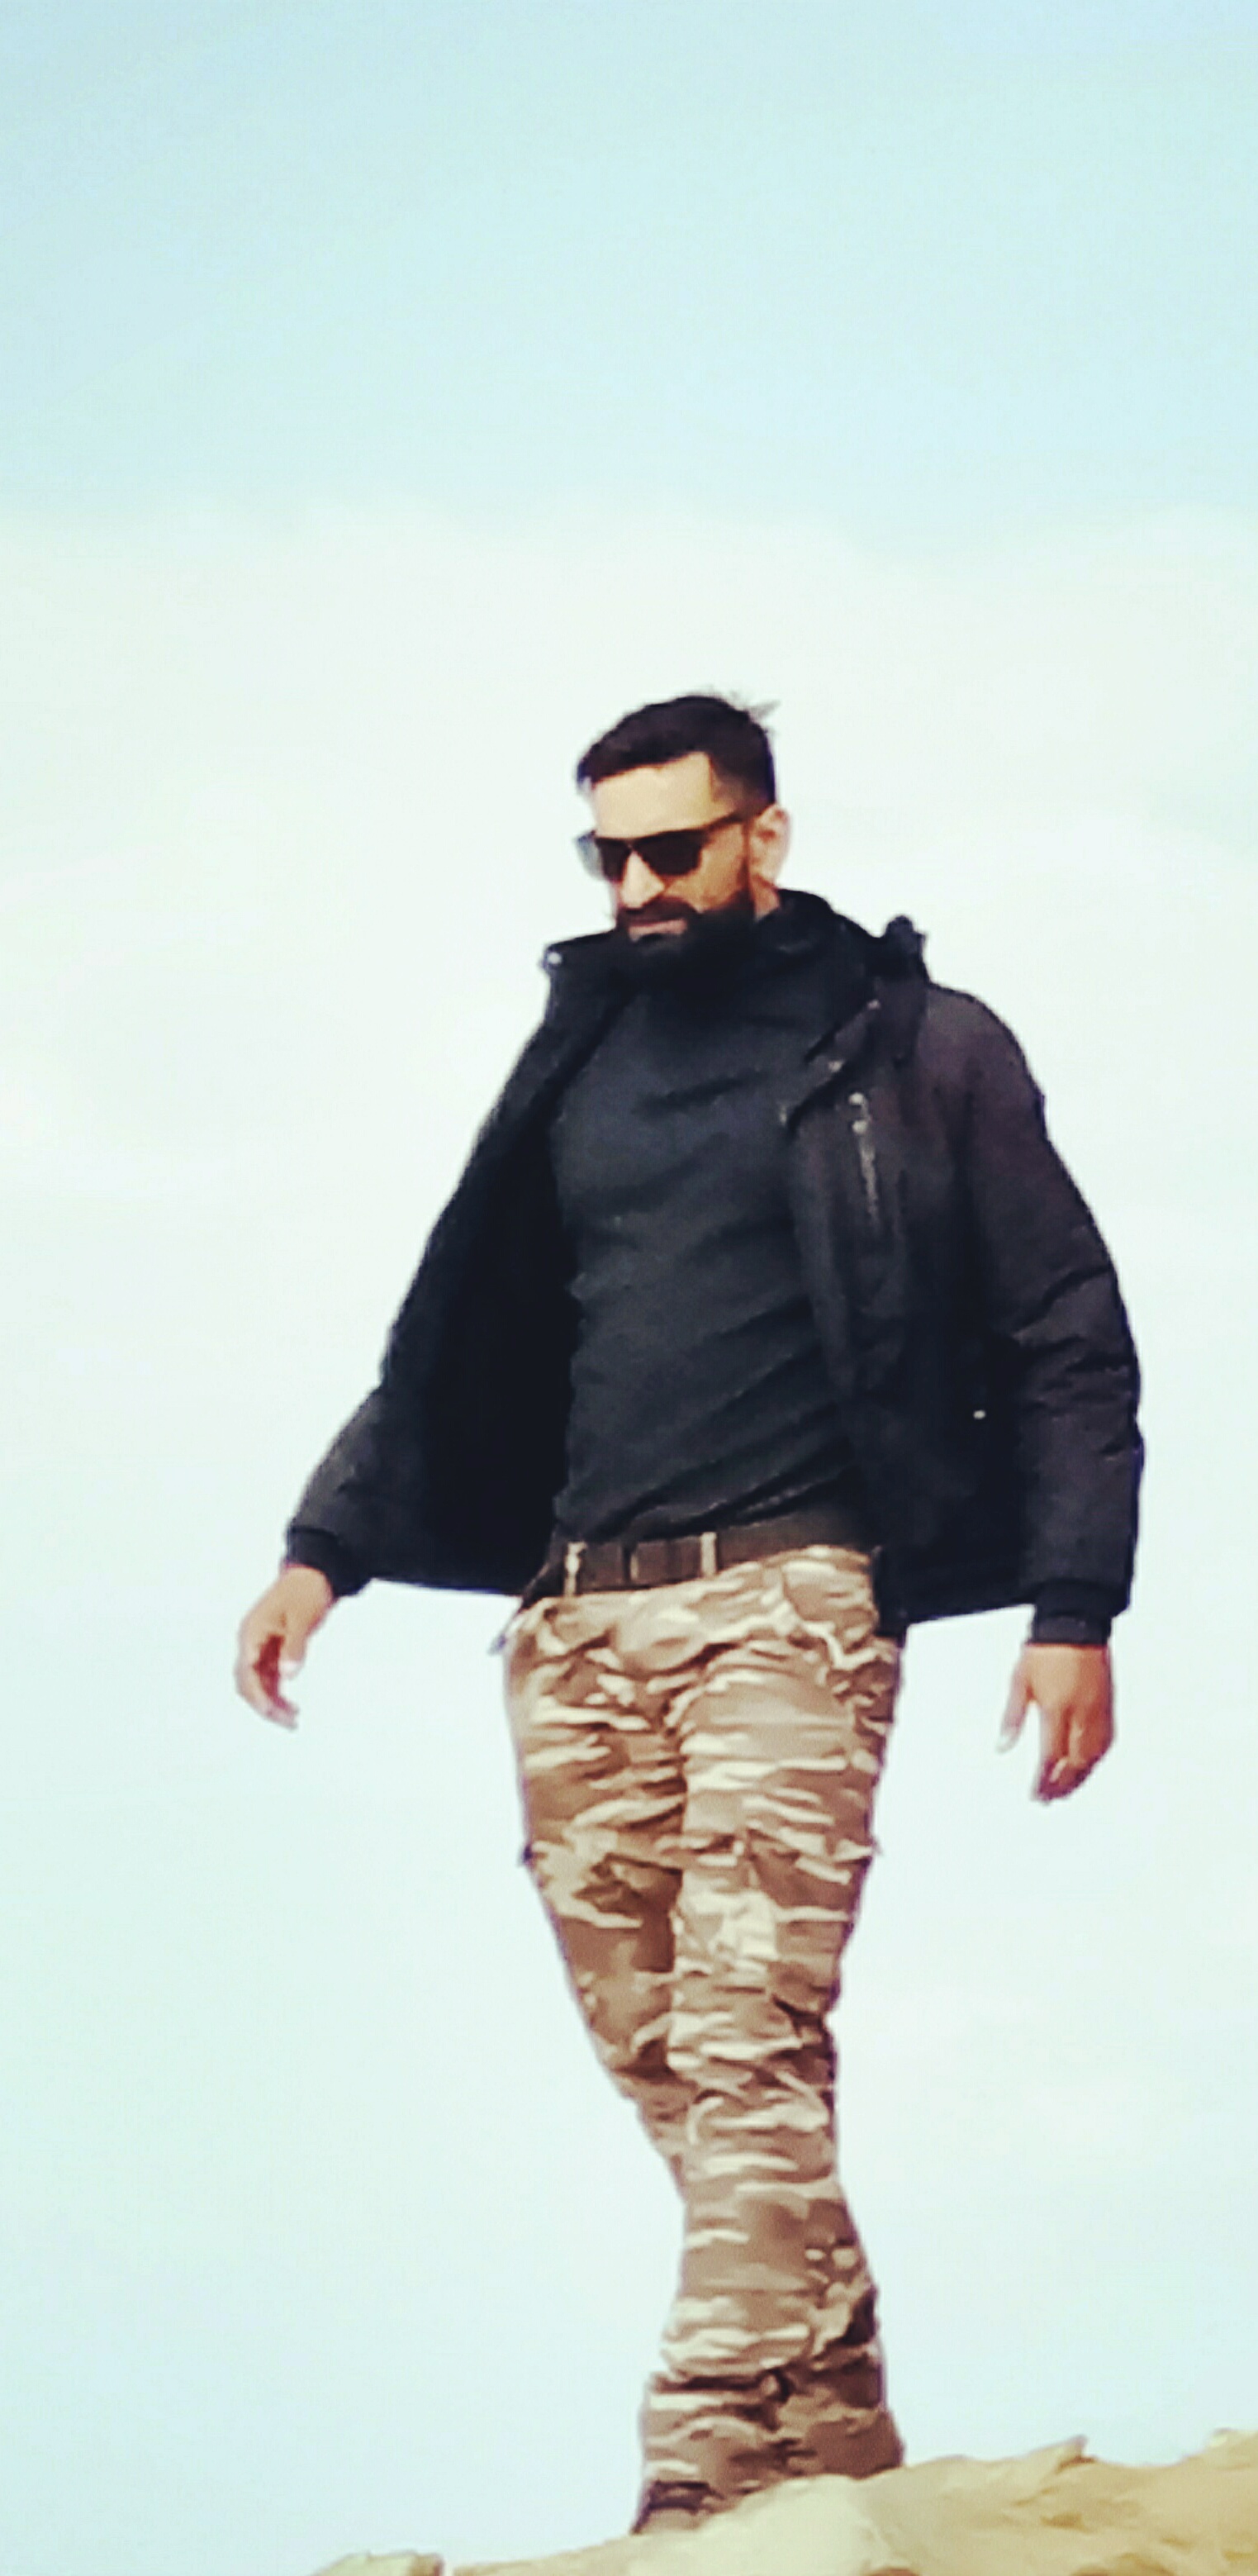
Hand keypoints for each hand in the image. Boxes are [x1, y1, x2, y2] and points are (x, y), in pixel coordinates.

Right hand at [234, 1563, 334, 1727]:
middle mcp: (251, 1642)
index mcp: (252, 1633)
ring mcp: (260, 1646)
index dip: (257, 1695)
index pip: (246, 1672)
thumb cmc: (306, 1590)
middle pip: (248, 1682)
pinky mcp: (272, 1648)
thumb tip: (288, 1675)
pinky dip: (277, 1692)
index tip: (272, 1712)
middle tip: (289, 1721)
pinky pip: (269, 1677)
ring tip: (292, 1718)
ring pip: (258, 1683)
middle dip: (264, 1705)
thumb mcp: (302, 1618)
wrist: (315, 1573)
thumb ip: (295, 1647)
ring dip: (272, 1702)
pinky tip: (290, 1706)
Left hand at [999, 1641, 1113, 1801]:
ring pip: (1093, 1757)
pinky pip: (1106, 1743)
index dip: (1043, 1780)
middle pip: (1075, 1763)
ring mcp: (1099, 1711)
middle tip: (1049, 1798)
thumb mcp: (1019, 1681)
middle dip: (1062, 1785)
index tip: (1035, 1794)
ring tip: (1066, 1789)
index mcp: (1057, 1708)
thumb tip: (1002, 1746)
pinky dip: (1095, 1760)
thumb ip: (1012, 1717)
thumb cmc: (1045, 1649)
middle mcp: (1082, 1714)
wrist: (1075, 1623)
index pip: (1051, 1756)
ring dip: (1080, 1778)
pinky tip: (1087, 1766)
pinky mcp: (1108, 1706)